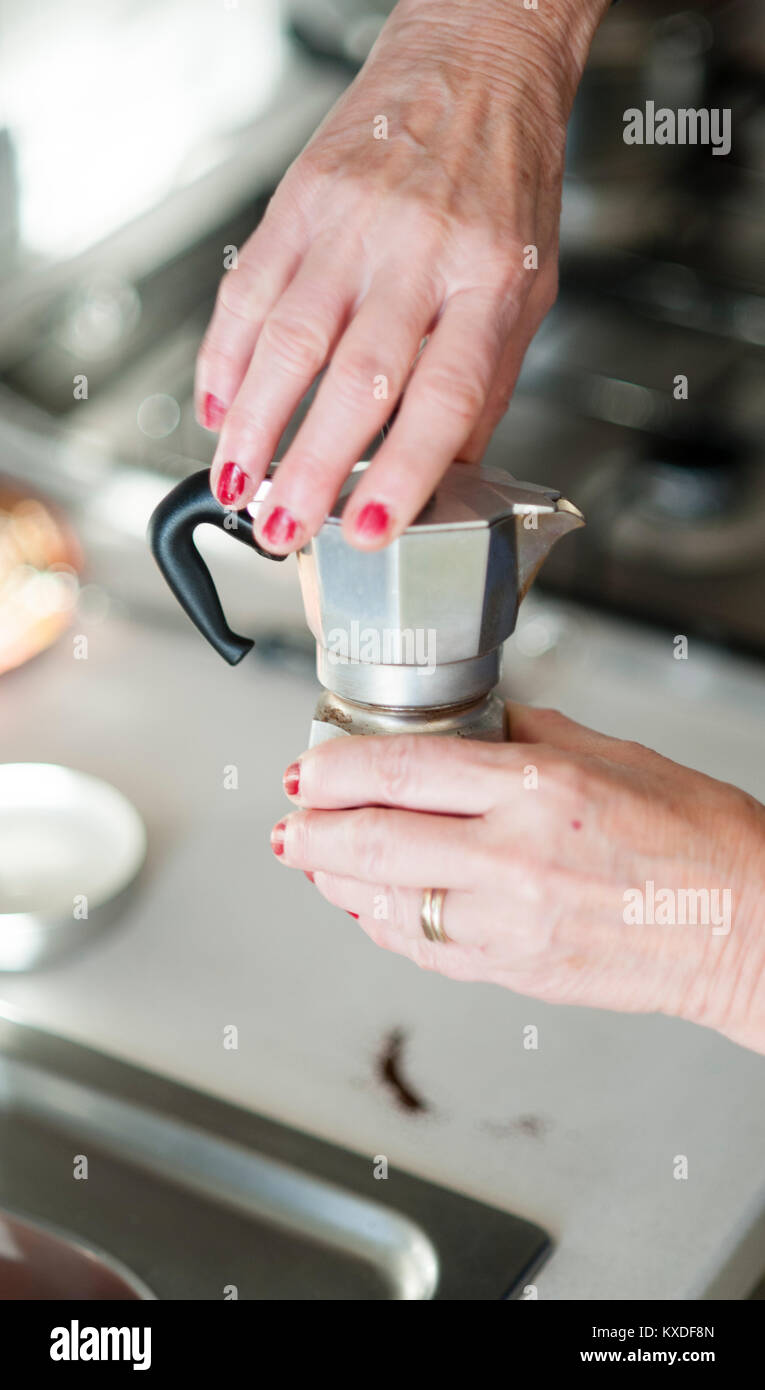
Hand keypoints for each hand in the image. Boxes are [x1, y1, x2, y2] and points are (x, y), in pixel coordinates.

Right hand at [195, 0, 608, 552]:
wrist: (477, 58)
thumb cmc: (506, 182)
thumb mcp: (528, 288)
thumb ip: (484, 384)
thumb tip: (441, 477)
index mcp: (489, 282)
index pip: (444, 396)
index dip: (405, 471)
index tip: (370, 527)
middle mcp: (419, 252)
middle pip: (356, 379)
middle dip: (310, 468)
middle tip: (281, 529)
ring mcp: (354, 223)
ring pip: (288, 339)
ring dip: (252, 424)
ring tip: (235, 486)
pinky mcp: (301, 199)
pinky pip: (249, 288)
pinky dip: (223, 355)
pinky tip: (216, 406)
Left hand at [272, 706, 764, 1053]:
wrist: (744, 928)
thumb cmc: (696, 839)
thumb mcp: (613, 753)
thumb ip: (527, 735)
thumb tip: (468, 723)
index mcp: (538, 788)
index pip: (399, 770)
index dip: (334, 768)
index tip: (307, 767)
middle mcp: (513, 858)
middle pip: (371, 843)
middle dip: (310, 831)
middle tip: (290, 820)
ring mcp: (508, 924)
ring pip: (383, 904)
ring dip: (334, 881)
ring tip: (315, 860)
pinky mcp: (512, 971)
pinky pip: (422, 948)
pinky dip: (381, 924)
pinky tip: (369, 905)